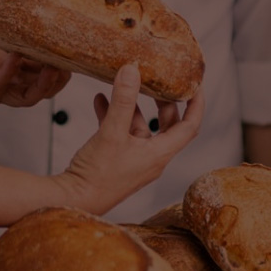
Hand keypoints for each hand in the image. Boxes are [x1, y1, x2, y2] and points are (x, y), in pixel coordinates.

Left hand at [0, 16, 71, 112]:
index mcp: (11, 58)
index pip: (44, 59)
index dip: (60, 53)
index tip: (73, 37)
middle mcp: (9, 75)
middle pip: (45, 81)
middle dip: (62, 74)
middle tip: (73, 59)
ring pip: (30, 94)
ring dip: (45, 82)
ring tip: (54, 67)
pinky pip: (0, 88)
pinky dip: (10, 74)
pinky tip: (14, 58)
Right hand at [57, 62, 203, 214]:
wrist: (74, 200)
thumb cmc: (97, 175)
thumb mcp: (112, 132)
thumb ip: (123, 100)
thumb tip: (132, 70)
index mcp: (159, 154)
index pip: (190, 126)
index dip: (196, 103)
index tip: (195, 84)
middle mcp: (151, 158)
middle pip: (167, 125)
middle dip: (162, 100)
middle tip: (157, 79)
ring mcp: (134, 160)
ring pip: (141, 127)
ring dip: (132, 106)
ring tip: (123, 84)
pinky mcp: (117, 160)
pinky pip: (121, 133)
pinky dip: (113, 115)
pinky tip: (99, 101)